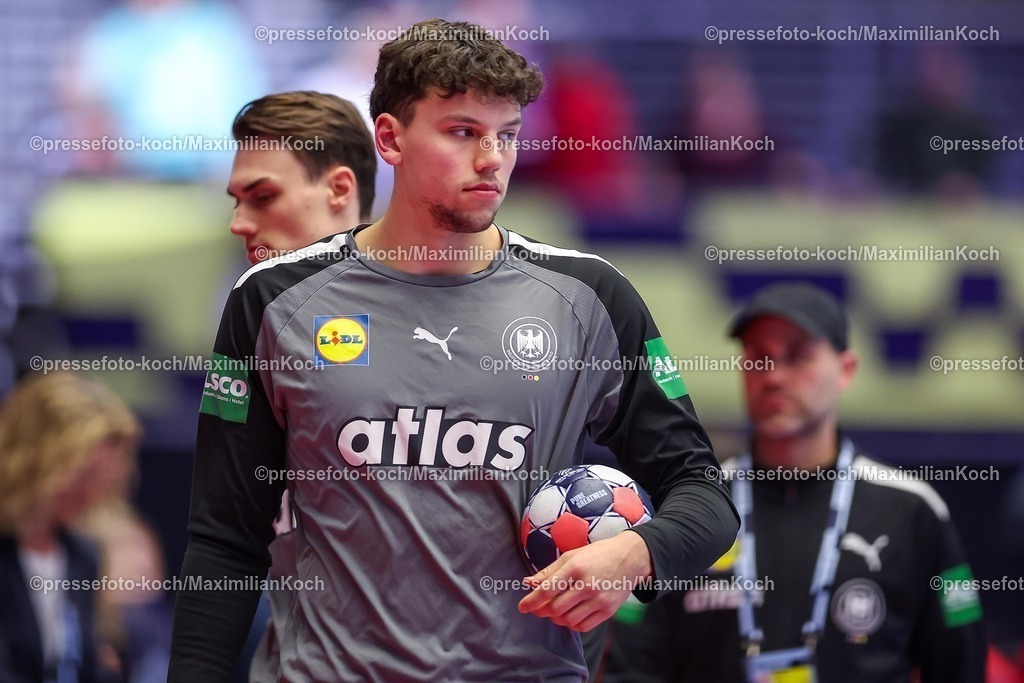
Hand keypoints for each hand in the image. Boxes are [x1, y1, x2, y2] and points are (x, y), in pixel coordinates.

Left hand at [517, 530, 652, 631]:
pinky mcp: (608, 611)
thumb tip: (528, 583)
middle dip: (542, 611)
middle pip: (555, 608)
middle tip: (538, 608)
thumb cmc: (597, 554)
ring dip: (556, 618)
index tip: (522, 607)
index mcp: (575, 567)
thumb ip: (549, 571)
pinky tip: (570, 615)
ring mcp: (599, 600)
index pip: (548, 590)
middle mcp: (587, 585)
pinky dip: (572, 624)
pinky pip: (583, 626)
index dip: (531, 600)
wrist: (630, 558)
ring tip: (555, 610)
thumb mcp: (572, 555)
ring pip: (568, 620)